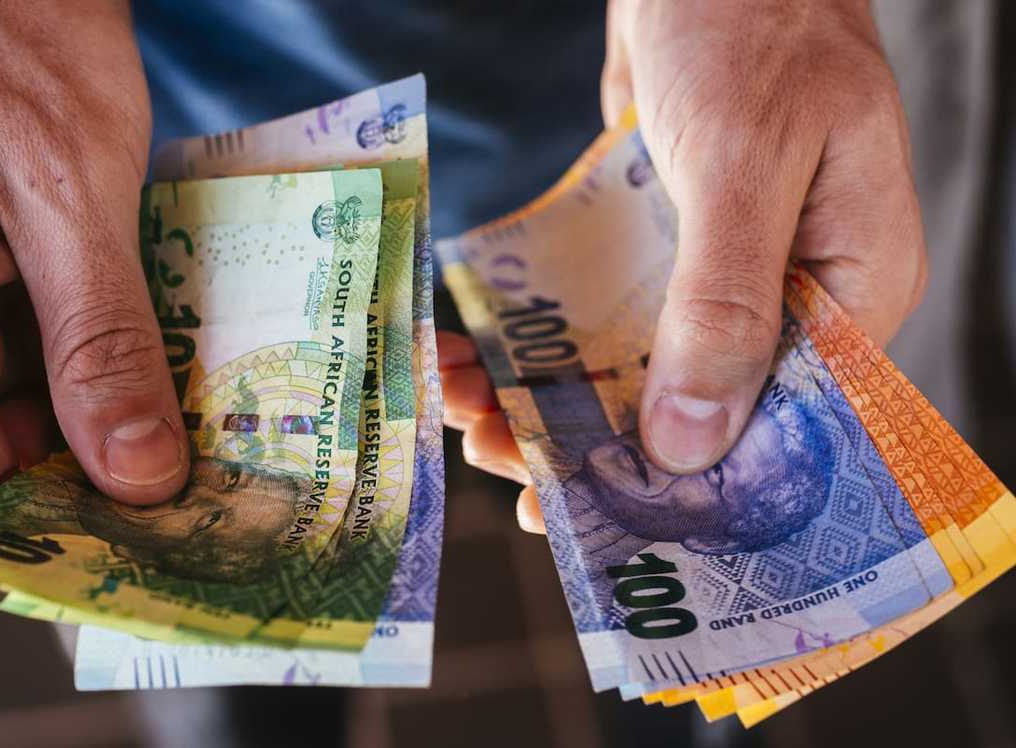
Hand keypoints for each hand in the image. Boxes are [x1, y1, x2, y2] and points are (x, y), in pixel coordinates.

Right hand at [0, 2, 189, 529]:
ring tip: (216, 449)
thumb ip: (95, 339)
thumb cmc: (7, 39)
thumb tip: (133, 474)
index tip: (155, 560)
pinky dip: (117, 367)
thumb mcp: (63, 192)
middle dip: (106, 484)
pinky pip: (52, 349)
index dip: (56, 536)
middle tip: (214, 503)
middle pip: (6, 453)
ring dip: (120, 427)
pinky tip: (184, 378)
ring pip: (35, 408)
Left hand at [445, 0, 926, 532]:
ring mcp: (717, 274)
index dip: (700, 485)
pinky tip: (484, 361)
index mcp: (849, 290)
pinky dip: (545, 341)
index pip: (788, 426)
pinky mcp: (658, 248)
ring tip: (477, 421)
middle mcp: (786, 296)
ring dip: (556, 398)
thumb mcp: (745, 162)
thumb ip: (722, 303)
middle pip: (700, 409)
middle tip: (520, 481)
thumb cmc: (754, 26)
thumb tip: (692, 445)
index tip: (610, 523)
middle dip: (604, 447)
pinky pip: (600, 315)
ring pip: (637, 367)